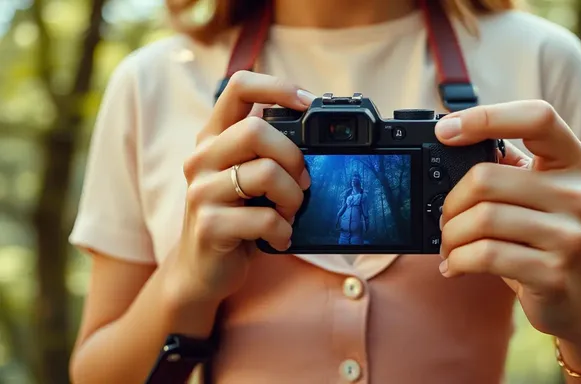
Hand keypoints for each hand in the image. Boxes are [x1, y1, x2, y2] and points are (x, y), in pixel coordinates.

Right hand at [167, 71, 313, 305]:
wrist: (202, 269)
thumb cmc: (237, 216)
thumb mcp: (247, 177)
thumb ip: (267, 151)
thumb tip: (315, 132)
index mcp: (213, 137)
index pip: (239, 87)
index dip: (277, 87)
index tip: (308, 103)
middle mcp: (201, 158)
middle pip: (256, 131)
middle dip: (293, 158)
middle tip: (303, 183)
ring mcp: (201, 191)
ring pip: (266, 173)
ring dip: (293, 197)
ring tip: (290, 213)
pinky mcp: (209, 225)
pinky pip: (265, 218)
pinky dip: (283, 230)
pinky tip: (280, 237)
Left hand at [435, 100, 580, 342]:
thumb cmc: (545, 237)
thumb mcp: (538, 194)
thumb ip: (507, 168)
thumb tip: (451, 143)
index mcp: (577, 162)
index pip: (537, 118)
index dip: (487, 118)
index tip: (446, 132)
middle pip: (486, 178)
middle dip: (451, 203)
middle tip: (445, 219)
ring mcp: (571, 235)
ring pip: (481, 218)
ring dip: (451, 235)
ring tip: (450, 246)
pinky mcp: (554, 272)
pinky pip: (485, 255)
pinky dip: (458, 260)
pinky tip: (455, 265)